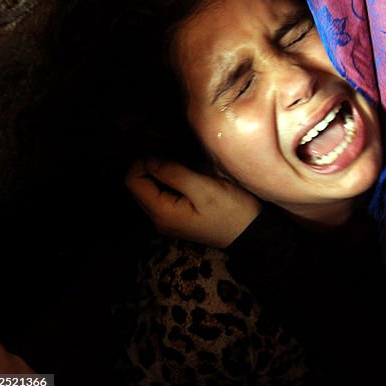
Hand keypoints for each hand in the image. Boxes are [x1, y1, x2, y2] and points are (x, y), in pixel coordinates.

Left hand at [125, 159, 261, 247]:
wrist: (253, 234)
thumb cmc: (232, 211)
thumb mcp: (205, 188)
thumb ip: (174, 173)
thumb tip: (149, 160)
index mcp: (162, 212)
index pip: (133, 181)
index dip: (144, 162)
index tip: (166, 151)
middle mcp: (159, 219)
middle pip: (140, 186)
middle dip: (155, 167)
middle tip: (181, 157)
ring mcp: (169, 220)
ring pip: (153, 189)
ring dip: (167, 174)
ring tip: (191, 168)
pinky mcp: (179, 218)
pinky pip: (166, 195)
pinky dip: (175, 182)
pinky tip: (195, 178)